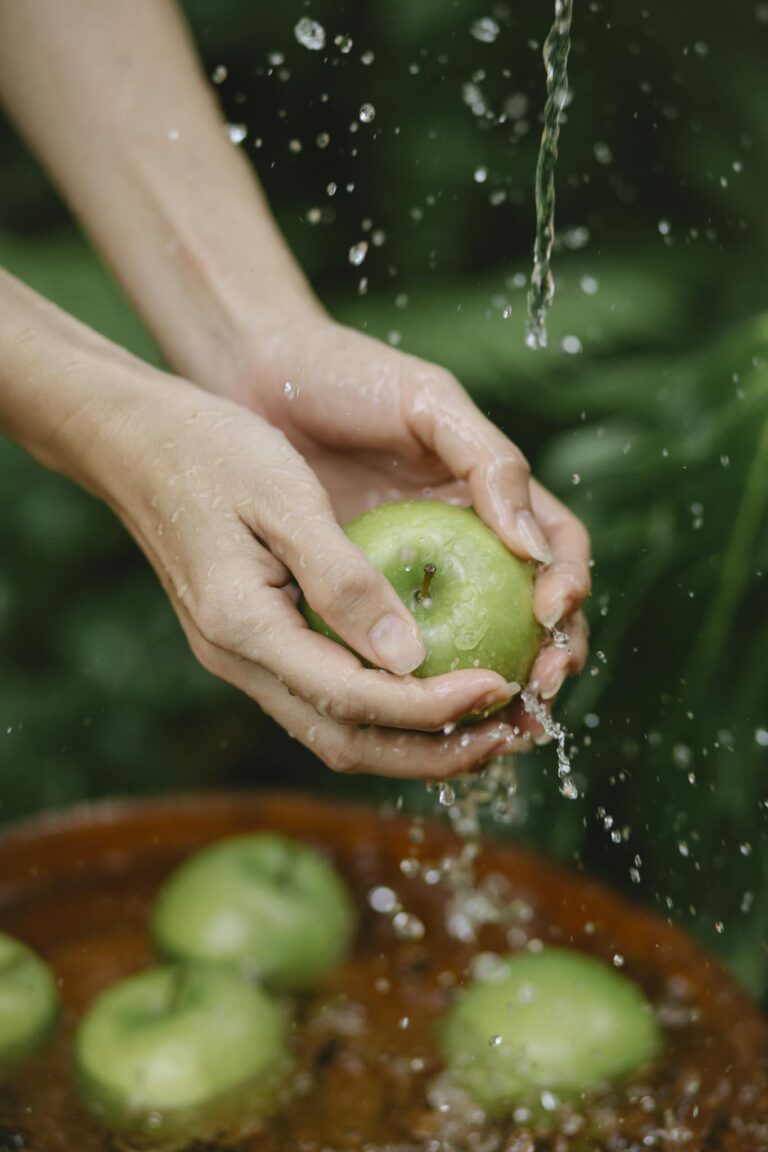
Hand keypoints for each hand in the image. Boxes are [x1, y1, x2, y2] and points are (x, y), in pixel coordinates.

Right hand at [97, 367, 548, 777]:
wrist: (133, 440)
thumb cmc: (210, 450)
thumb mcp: (285, 499)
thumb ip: (344, 580)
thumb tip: (411, 656)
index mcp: (244, 627)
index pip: (354, 698)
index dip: (433, 706)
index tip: (499, 686)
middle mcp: (239, 660)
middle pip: (346, 742)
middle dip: (432, 752)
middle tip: (507, 733)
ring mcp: (239, 658)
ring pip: (335, 731)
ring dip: (412, 741)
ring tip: (484, 726)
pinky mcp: (250, 643)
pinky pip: (324, 698)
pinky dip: (383, 709)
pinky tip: (427, 686)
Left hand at [227, 317, 591, 739]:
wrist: (260, 379)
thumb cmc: (350, 377)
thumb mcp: (429, 403)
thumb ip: (489, 462)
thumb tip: (533, 548)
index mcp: (494, 496)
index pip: (558, 550)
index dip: (570, 585)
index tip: (551, 612)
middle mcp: (465, 541)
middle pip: (530, 612)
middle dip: (550, 656)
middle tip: (538, 688)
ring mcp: (416, 573)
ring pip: (470, 643)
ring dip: (492, 687)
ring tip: (494, 723)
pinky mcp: (363, 598)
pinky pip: (397, 649)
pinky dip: (416, 684)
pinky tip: (414, 710)